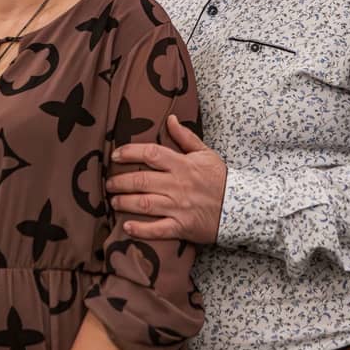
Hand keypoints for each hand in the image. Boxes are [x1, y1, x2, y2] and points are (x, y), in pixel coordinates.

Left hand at [105, 115, 226, 243]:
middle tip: (109, 183)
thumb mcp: (205, 153)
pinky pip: (158, 229)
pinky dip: (141, 230)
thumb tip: (170, 119)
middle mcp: (178, 185)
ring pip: (144, 204)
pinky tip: (127, 227)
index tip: (115, 155)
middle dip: (120, 182)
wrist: (240, 206)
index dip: (130, 153)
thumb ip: (185, 137)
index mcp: (182, 165)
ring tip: (113, 201)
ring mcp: (179, 207)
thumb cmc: (220, 179)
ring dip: (124, 203)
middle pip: (141, 181)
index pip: (151, 154)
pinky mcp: (182, 226)